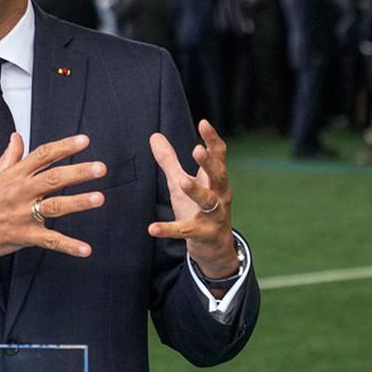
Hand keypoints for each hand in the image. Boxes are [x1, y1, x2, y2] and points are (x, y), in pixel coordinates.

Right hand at [0, 133, 105, 287]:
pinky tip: (85, 249)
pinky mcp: (24, 236)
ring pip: (55, 206)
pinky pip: (50, 240)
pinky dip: (69, 245)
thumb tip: (17, 136)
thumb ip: (10, 156)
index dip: (64, 146)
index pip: (43, 155)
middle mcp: (21, 192)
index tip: (84, 141)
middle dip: (78, 172)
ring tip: (99, 198)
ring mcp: (23, 214)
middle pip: (53, 178)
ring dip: (78, 202)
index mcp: (15, 175)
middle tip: (100, 168)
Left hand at [149, 120, 236, 289]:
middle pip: (218, 176)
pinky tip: (152, 228)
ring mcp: (214, 216)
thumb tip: (154, 135)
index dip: (212, 140)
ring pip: (208, 202)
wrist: (215, 248)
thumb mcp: (181, 183)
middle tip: (197, 150)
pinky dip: (169, 229)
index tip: (203, 123)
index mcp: (215, 180)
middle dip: (208, 163)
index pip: (219, 156)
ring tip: (181, 181)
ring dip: (196, 191)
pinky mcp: (202, 234)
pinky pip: (186, 231)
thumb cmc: (197, 208)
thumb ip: (169, 161)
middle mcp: (219, 195)